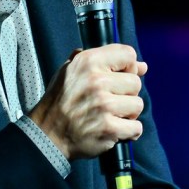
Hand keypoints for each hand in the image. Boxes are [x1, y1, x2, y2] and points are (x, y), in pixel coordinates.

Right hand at [29, 44, 146, 160]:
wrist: (47, 133)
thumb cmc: (61, 101)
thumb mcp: (71, 70)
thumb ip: (103, 62)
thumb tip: (142, 66)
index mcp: (88, 62)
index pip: (128, 54)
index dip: (128, 67)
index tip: (120, 77)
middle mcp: (96, 81)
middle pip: (135, 82)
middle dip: (126, 93)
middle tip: (111, 101)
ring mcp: (104, 105)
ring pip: (138, 104)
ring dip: (128, 113)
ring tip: (112, 116)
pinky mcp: (108, 128)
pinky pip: (136, 127)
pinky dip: (129, 131)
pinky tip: (116, 130)